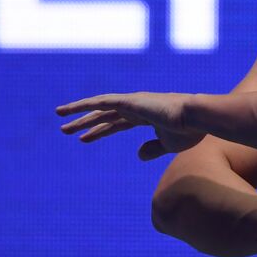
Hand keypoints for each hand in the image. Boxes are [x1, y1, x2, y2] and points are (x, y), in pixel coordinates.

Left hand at [56, 92, 204, 159]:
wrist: (197, 118)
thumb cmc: (188, 131)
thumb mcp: (169, 145)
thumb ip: (153, 149)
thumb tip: (138, 155)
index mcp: (145, 116)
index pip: (117, 123)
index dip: (100, 131)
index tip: (84, 138)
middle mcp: (136, 106)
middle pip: (104, 114)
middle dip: (85, 122)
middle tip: (65, 130)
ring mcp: (132, 102)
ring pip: (99, 107)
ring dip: (78, 113)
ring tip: (60, 118)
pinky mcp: (129, 101)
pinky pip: (101, 102)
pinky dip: (84, 104)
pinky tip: (70, 109)